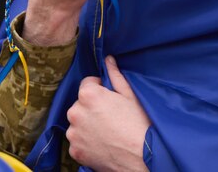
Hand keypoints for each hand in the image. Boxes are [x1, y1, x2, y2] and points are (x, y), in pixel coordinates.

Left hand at [66, 56, 149, 171]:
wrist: (143, 158)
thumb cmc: (139, 125)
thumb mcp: (130, 95)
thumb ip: (115, 75)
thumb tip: (108, 59)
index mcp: (88, 95)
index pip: (87, 84)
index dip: (100, 89)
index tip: (111, 99)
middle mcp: (75, 112)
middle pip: (81, 104)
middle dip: (92, 108)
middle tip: (111, 117)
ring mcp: (74, 133)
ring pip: (78, 123)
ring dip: (87, 125)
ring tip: (107, 132)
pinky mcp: (75, 151)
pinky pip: (78, 141)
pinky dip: (86, 142)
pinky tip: (102, 144)